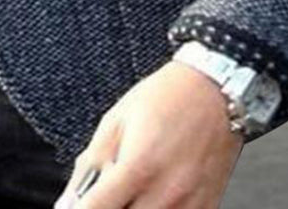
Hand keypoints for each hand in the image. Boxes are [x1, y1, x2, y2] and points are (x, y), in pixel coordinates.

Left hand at [54, 60, 244, 207]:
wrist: (216, 90)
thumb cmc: (167, 97)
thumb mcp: (117, 119)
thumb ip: (91, 163)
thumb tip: (70, 198)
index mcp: (139, 166)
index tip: (76, 204)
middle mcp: (165, 193)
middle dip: (107, 207)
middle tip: (108, 191)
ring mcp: (188, 206)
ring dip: (132, 208)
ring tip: (132, 188)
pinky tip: (153, 193)